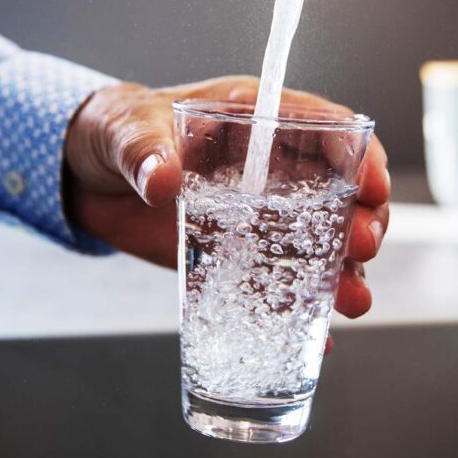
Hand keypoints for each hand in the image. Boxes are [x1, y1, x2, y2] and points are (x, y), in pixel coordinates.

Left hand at [64, 76, 389, 323]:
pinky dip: (297, 308)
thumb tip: (162, 179)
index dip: (358, 154)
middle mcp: (269, 168)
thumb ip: (143, 151)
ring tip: (352, 301)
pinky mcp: (236, 253)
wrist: (86, 177)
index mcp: (253, 120)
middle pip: (337, 191)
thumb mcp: (126, 131)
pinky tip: (316, 337)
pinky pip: (275, 281)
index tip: (372, 184)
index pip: (324, 128)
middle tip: (363, 247)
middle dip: (360, 219)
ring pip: (318, 241)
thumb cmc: (114, 132)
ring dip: (342, 270)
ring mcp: (257, 214)